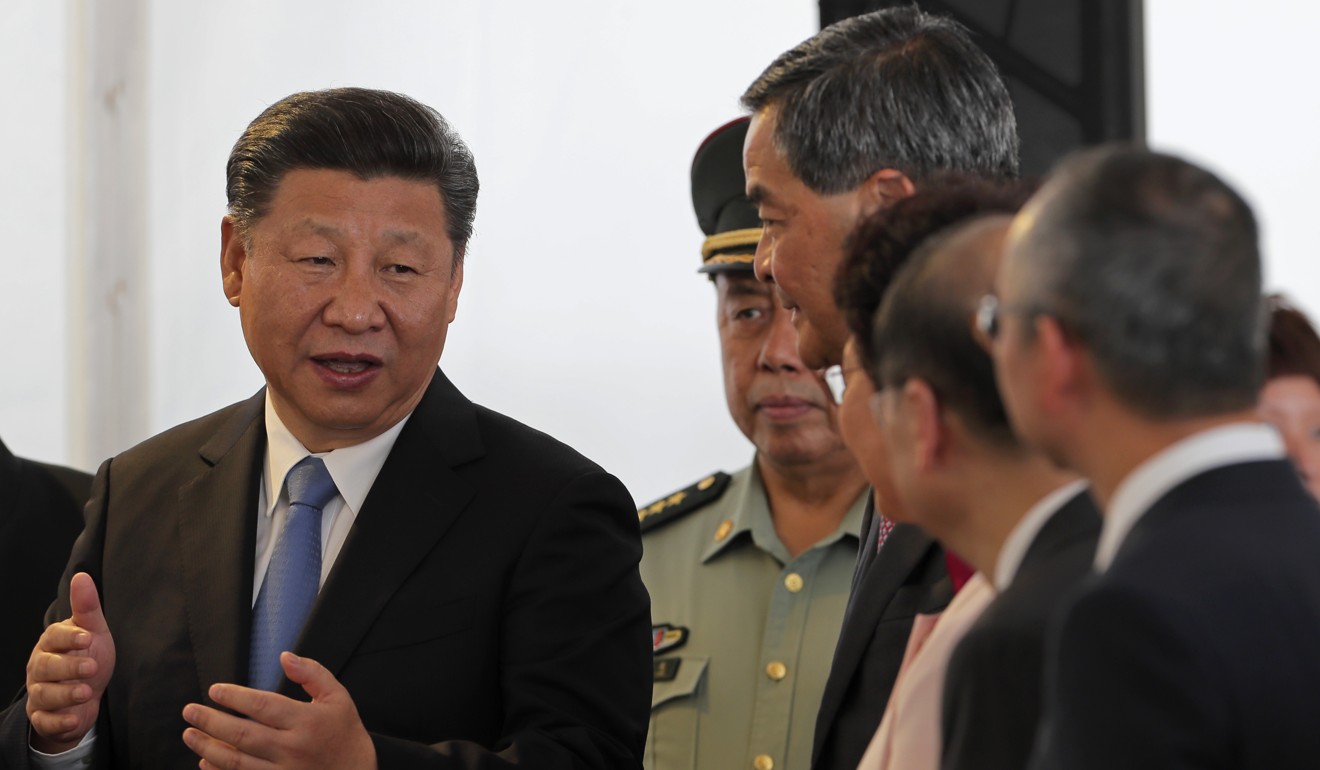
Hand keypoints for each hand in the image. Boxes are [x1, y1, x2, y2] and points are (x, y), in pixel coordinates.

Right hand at [26, 572, 115, 751]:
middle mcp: (40, 667)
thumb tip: (82, 576)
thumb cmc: (88, 656)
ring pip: (44, 694)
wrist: (87, 696)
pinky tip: (76, 718)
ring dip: (65, 695)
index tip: (88, 637)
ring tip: (87, 693)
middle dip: (68, 668)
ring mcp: (39, 692)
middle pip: (46, 667)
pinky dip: (60, 722)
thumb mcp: (93, 632)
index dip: (69, 637)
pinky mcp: (43, 716)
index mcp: (52, 643)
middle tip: (92, 668)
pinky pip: (45, 721)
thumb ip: (87, 607)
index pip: (54, 637)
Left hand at [182, 652, 376, 769]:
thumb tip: (285, 657)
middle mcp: (292, 748)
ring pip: (236, 760)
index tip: (214, 690)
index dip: (235, 697)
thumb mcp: (338, 698)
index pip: (262, 706)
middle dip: (210, 721)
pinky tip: (206, 761)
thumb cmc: (346, 736)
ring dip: (207, 747)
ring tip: (190, 735)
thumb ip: (312, 674)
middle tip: (190, 711)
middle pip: (241, 733)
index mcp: (306, 721)